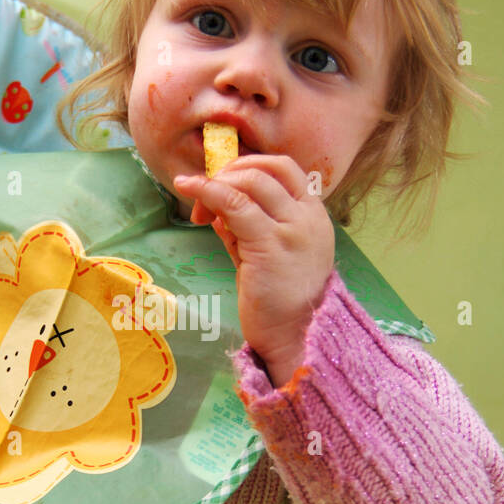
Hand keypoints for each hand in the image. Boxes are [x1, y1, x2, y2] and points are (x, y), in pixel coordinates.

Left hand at [174, 156, 333, 386]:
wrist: (294, 338)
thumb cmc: (280, 302)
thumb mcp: (267, 255)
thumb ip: (247, 228)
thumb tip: (219, 208)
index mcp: (314, 216)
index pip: (284, 168)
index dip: (249, 165)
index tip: (223, 183)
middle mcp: (308, 217)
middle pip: (266, 168)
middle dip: (229, 171)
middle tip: (205, 193)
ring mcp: (292, 229)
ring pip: (250, 182)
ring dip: (217, 184)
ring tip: (198, 206)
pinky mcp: (270, 245)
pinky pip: (235, 204)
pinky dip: (208, 192)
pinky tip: (189, 191)